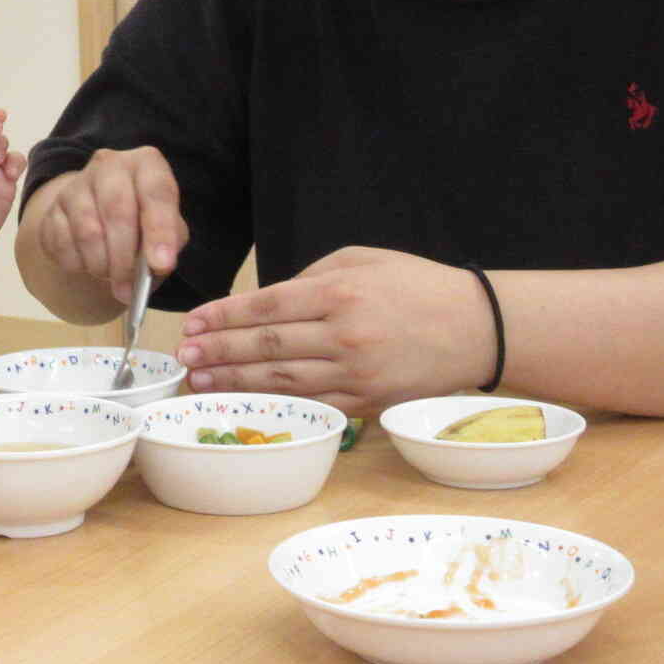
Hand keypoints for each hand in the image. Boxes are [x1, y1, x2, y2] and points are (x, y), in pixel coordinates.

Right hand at [30, 145, 188, 302]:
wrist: (102, 217)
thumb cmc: (143, 224)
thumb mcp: (169, 229)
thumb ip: (168, 245)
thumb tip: (153, 267)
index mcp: (146, 164)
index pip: (157, 192)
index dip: (160, 230)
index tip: (161, 264)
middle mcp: (109, 165)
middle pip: (116, 210)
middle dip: (124, 258)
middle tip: (128, 288)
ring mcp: (75, 184)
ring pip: (87, 231)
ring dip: (100, 265)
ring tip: (109, 275)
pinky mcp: (52, 207)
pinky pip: (61, 243)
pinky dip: (77, 264)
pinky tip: (88, 264)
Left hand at [176, 247, 494, 411]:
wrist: (478, 328)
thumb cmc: (418, 286)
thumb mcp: (362, 259)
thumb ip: (311, 277)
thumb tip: (266, 299)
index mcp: (339, 292)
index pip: (266, 305)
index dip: (225, 316)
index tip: (195, 322)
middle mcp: (344, 334)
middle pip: (266, 347)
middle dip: (219, 352)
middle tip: (185, 357)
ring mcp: (356, 373)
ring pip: (283, 381)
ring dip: (235, 383)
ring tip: (201, 382)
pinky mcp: (368, 401)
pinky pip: (312, 404)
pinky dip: (276, 404)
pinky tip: (247, 402)